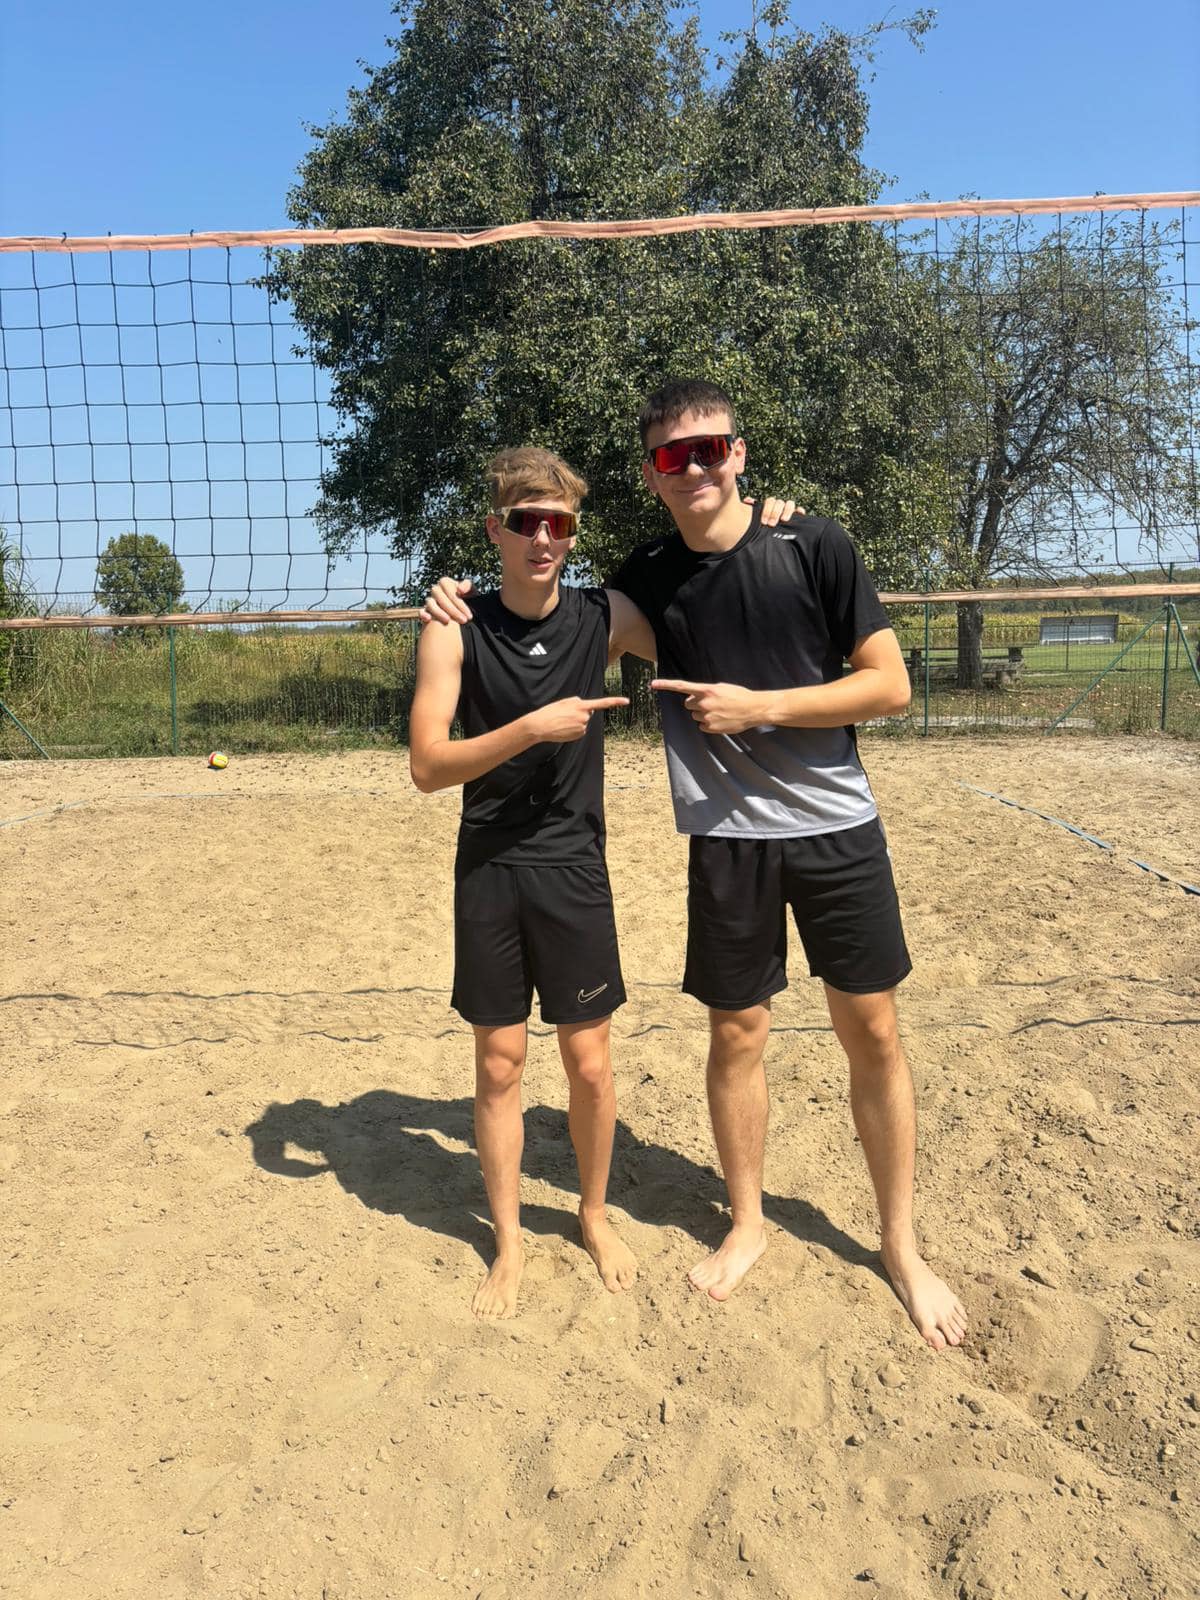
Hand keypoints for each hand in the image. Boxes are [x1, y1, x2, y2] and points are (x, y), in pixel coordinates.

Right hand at [420, 577, 474, 624]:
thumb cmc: (468, 599)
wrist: (463, 612)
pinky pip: (421, 611)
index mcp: (445, 582)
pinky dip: (423, 614)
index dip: (459, 603)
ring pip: (430, 604)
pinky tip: (428, 619)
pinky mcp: (426, 610)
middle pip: (440, 597)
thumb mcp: (472, 592)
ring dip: (439, 613)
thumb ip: (468, 587)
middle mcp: (436, 590)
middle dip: (453, 610)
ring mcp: (430, 600)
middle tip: (464, 620)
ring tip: (448, 621)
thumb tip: (459, 590)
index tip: (469, 615)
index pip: (450, 591)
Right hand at [523, 695, 628, 743]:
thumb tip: (586, 708)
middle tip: (565, 714)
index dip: (615, 702)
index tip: (627, 701)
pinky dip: (573, 729)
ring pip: (583, 722)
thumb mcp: (564, 701)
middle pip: (588, 713)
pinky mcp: (579, 734)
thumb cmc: (550, 712)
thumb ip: (577, 701)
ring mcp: (583, 727)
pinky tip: (564, 729)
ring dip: (575, 722)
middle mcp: (584, 716)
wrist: (541, 726)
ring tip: (562, 722)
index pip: (602, 703)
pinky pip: (580, 730)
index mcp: (581, 705)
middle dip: (580, 713)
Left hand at [651, 679, 766, 734]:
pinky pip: (701, 726)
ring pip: (695, 716)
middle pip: (688, 704)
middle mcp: (704, 703)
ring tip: (719, 711)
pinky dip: (708, 724)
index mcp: (706, 690)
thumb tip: (695, 697)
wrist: (754, 709)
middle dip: (695, 704)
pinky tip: (720, 720)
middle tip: (709, 703)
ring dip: (703, 714)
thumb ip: (706, 691)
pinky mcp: (711, 728)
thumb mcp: (722, 688)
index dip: (665, 685)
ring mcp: (707, 716)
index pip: (681, 686)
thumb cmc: (739, 696)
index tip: (652, 684)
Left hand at [744, 494, 804, 526]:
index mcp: (770, 506)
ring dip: (786, 511)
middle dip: (775, 513)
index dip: (766, 510)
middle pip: (779, 502)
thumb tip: (747, 500)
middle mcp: (780, 507)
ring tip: (783, 520)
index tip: (763, 521)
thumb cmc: (764, 528)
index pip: (770, 501)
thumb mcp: (758, 521)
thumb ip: (753, 510)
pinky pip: (800, 510)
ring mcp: (789, 511)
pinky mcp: (797, 517)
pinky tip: (799, 514)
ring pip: (789, 504)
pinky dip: (800, 511)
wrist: (776, 540)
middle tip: (771, 524)